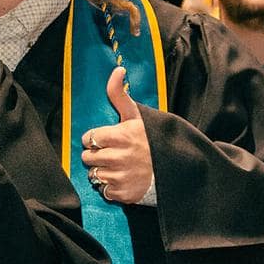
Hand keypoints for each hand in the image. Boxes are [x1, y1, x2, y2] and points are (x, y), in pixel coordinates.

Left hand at [80, 67, 153, 204]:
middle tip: (110, 153)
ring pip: (94, 175)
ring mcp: (121, 177)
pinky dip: (109, 187)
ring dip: (101, 172)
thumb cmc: (151, 139)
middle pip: (88, 157)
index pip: (89, 138)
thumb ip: (120, 94)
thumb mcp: (137, 115)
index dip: (95, 139)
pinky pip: (103, 191)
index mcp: (121, 135)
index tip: (105, 140)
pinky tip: (121, 179)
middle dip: (96, 155)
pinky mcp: (124, 194)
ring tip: (116, 166)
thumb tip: (117, 70)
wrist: (176, 168)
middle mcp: (120, 157)